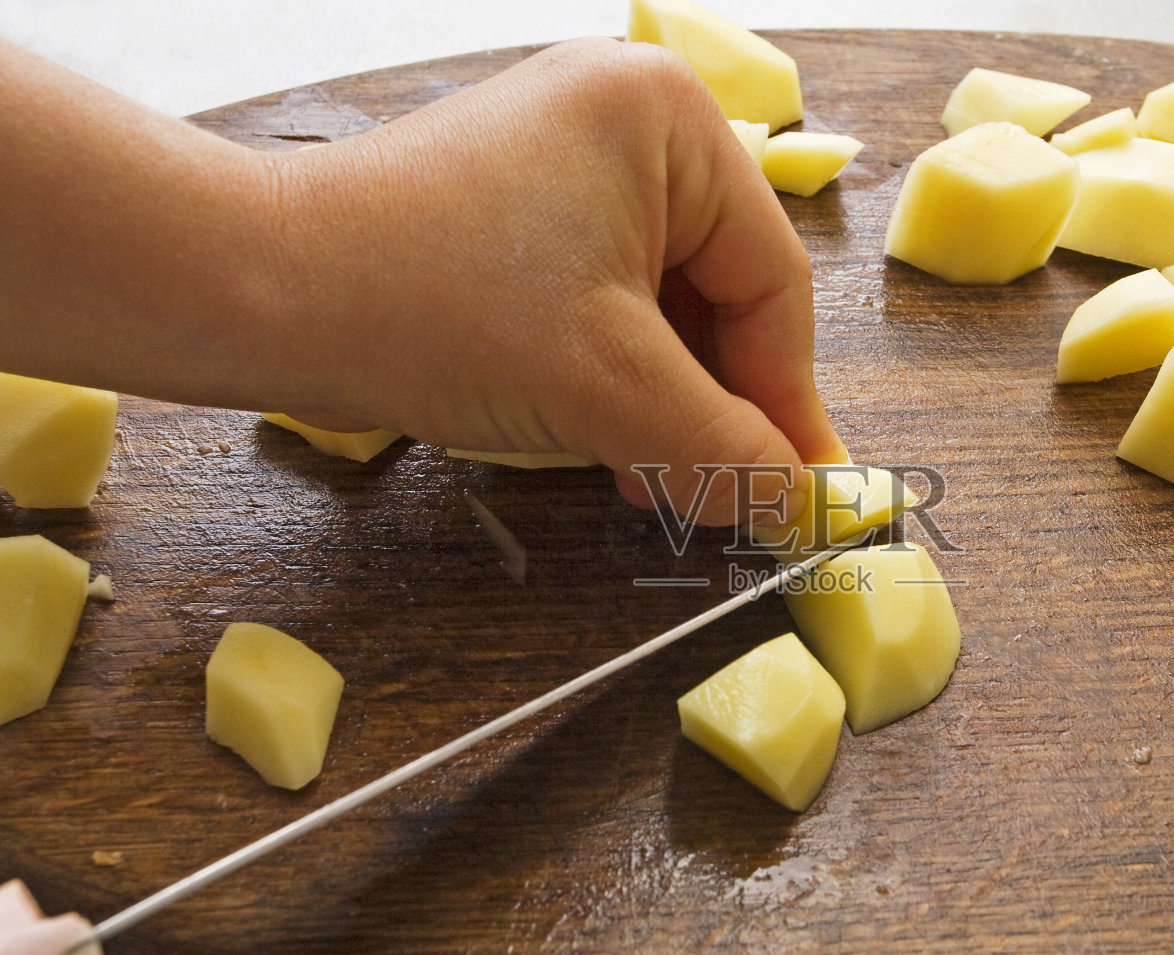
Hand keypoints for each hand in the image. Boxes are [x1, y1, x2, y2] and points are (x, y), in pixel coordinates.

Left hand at [0, 37, 844, 524]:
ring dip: (668, 402)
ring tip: (657, 481)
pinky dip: (616, 374)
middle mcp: (625, 119)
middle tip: (729, 498)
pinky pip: (606, 299)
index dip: (791, 399)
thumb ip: (726, 449)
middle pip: (721, 292)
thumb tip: (799, 505)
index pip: (773, 280)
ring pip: (663, 305)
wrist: (259, 292)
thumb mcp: (612, 388)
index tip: (801, 491)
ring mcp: (566, 159)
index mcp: (669, 120)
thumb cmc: (436, 307)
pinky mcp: (518, 206)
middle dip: (720, 404)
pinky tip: (612, 444)